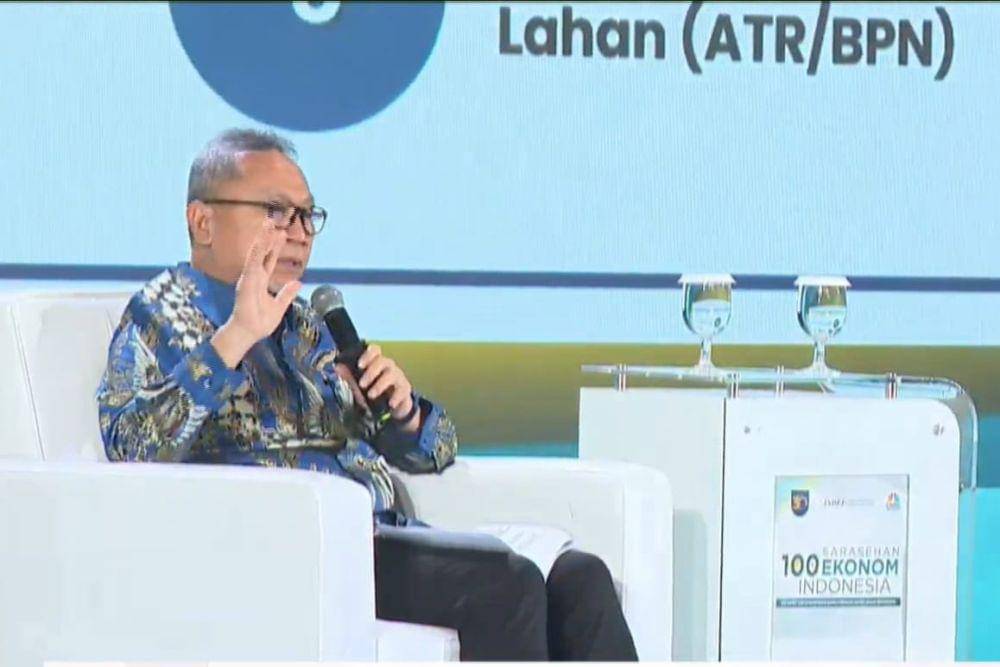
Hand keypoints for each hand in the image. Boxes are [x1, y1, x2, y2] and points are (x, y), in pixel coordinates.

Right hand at [211, 221, 301, 367]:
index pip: (269, 259)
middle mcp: (254, 276)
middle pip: (262, 252)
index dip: (274, 246)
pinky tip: (259, 242)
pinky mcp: (246, 283)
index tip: (280, 232)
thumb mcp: (279, 306)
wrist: (249, 333)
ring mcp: (250, 279)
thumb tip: (298, 282)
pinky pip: (251, 265)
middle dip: (267, 237)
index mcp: (261, 280)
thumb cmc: (260, 322)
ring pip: (256, 254)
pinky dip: (255, 254)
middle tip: (273, 221)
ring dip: (262, 240)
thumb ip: (287, 293)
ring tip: (268, 226)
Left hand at [335, 344, 419, 432]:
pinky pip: (402, 390)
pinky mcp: (405, 390)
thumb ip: (350, 377)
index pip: (375, 350)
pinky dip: (395, 397)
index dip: (368, 354)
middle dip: (371, 372)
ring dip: (380, 385)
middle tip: (361, 384)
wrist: (392, 409)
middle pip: (383, 361)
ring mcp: (398, 377)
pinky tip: (389, 404)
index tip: (359, 365)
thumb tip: (337, 367)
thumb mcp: (360, 386)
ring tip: (371, 395)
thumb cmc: (374, 393)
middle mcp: (389, 367)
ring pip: (392, 374)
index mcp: (377, 363)